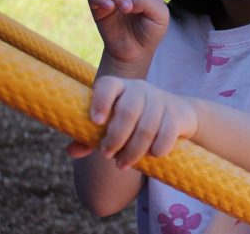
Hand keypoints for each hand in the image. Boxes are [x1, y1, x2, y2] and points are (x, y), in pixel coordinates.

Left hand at [66, 75, 198, 168]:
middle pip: (128, 111)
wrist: (177, 115)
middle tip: (107, 156)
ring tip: (123, 164)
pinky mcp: (178, 114)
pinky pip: (167, 134)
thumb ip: (89, 136)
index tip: (96, 122)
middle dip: (116, 138)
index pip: (108, 86)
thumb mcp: (112, 124)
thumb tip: (71, 151)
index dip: (101, 101)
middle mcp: (140, 89)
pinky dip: (157, 149)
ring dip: (133, 151)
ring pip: (147, 127)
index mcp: (120, 87)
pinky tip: (151, 156)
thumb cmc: (135, 121)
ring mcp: (161, 100)